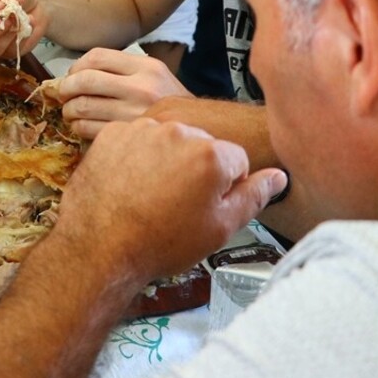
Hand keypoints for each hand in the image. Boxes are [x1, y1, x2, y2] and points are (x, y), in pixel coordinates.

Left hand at [55, 48, 192, 138]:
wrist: (198, 130)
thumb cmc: (167, 100)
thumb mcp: (153, 74)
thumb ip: (121, 69)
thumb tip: (76, 73)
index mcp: (146, 67)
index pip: (97, 57)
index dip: (76, 66)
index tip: (71, 75)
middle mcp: (141, 87)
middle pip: (86, 81)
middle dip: (66, 88)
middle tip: (63, 95)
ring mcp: (134, 113)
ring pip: (84, 106)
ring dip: (69, 110)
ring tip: (70, 112)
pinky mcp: (128, 136)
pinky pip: (89, 129)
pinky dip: (78, 127)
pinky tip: (81, 126)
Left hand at [56, 118, 286, 280]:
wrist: (99, 247)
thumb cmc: (160, 242)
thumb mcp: (220, 228)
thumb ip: (253, 196)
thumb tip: (277, 176)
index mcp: (211, 155)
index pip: (236, 159)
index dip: (225, 185)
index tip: (207, 203)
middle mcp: (178, 132)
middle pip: (201, 145)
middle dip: (196, 168)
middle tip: (177, 202)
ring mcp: (141, 130)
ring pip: (167, 140)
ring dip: (165, 159)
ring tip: (150, 195)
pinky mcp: (112, 134)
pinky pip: (135, 139)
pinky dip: (135, 156)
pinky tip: (129, 184)